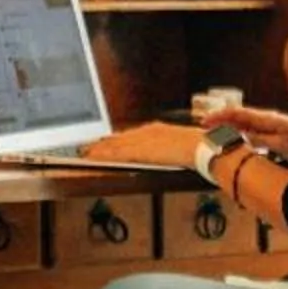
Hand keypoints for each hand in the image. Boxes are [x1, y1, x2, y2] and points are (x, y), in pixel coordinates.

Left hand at [77, 121, 202, 169]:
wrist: (202, 147)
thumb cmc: (199, 148)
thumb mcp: (182, 146)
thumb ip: (171, 150)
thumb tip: (170, 157)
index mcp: (157, 129)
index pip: (130, 135)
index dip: (116, 140)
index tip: (105, 142)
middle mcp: (146, 131)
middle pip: (119, 138)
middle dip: (103, 143)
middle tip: (87, 147)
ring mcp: (142, 139)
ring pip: (114, 144)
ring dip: (99, 149)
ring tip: (85, 153)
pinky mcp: (139, 150)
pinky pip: (116, 153)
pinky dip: (103, 155)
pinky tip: (93, 158)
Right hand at [205, 104, 287, 156]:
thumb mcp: (284, 144)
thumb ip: (262, 140)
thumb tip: (240, 137)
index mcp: (267, 119)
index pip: (238, 114)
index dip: (220, 117)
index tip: (204, 122)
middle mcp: (267, 120)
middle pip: (238, 118)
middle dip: (220, 122)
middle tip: (203, 129)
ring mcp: (271, 126)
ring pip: (244, 125)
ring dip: (228, 129)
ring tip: (214, 135)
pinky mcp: (276, 134)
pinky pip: (253, 132)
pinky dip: (240, 135)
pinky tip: (236, 142)